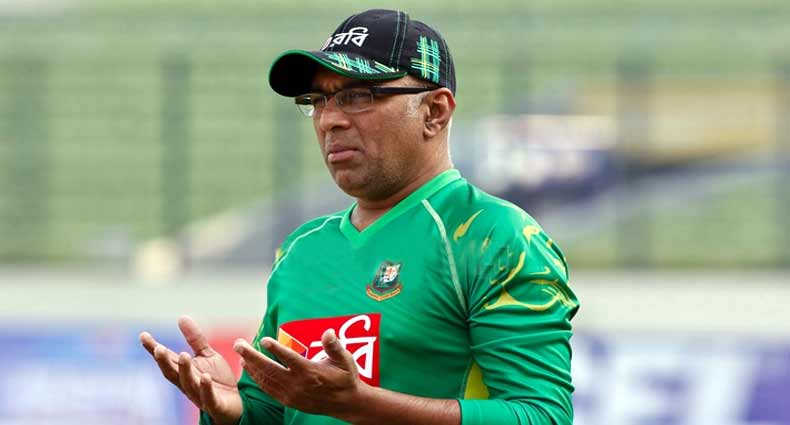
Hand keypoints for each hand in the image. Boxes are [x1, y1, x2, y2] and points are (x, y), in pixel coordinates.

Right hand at [140, 316, 242, 424]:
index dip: (154, 349)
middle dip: (164, 362)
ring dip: (185, 370)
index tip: (143, 335)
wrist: (235, 404)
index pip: (167, 359)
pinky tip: (205, 377)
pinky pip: (208, 397)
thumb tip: (181, 317)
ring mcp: (199, 395)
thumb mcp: (207, 355)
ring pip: (189, 384)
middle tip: (158, 348)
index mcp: (184, 371)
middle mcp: (188, 384)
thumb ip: (195, 339)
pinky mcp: (215, 405)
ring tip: (183, 355)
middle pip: (173, 373)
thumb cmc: (217, 380)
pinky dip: (205, 388)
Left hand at [233, 328, 363, 418]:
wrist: (345, 403)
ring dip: (251, 366)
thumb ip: (334, 346)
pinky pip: (268, 389)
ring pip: (266, 380)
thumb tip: (328, 332)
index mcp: (311, 373)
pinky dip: (257, 378)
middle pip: (270, 369)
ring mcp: (292, 394)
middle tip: (238, 344)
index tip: (264, 340)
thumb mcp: (345, 360)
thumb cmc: (345, 377)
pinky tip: (249, 368)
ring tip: (240, 352)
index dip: (277, 349)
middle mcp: (298, 384)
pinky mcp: (288, 400)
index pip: (290, 359)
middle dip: (252, 356)